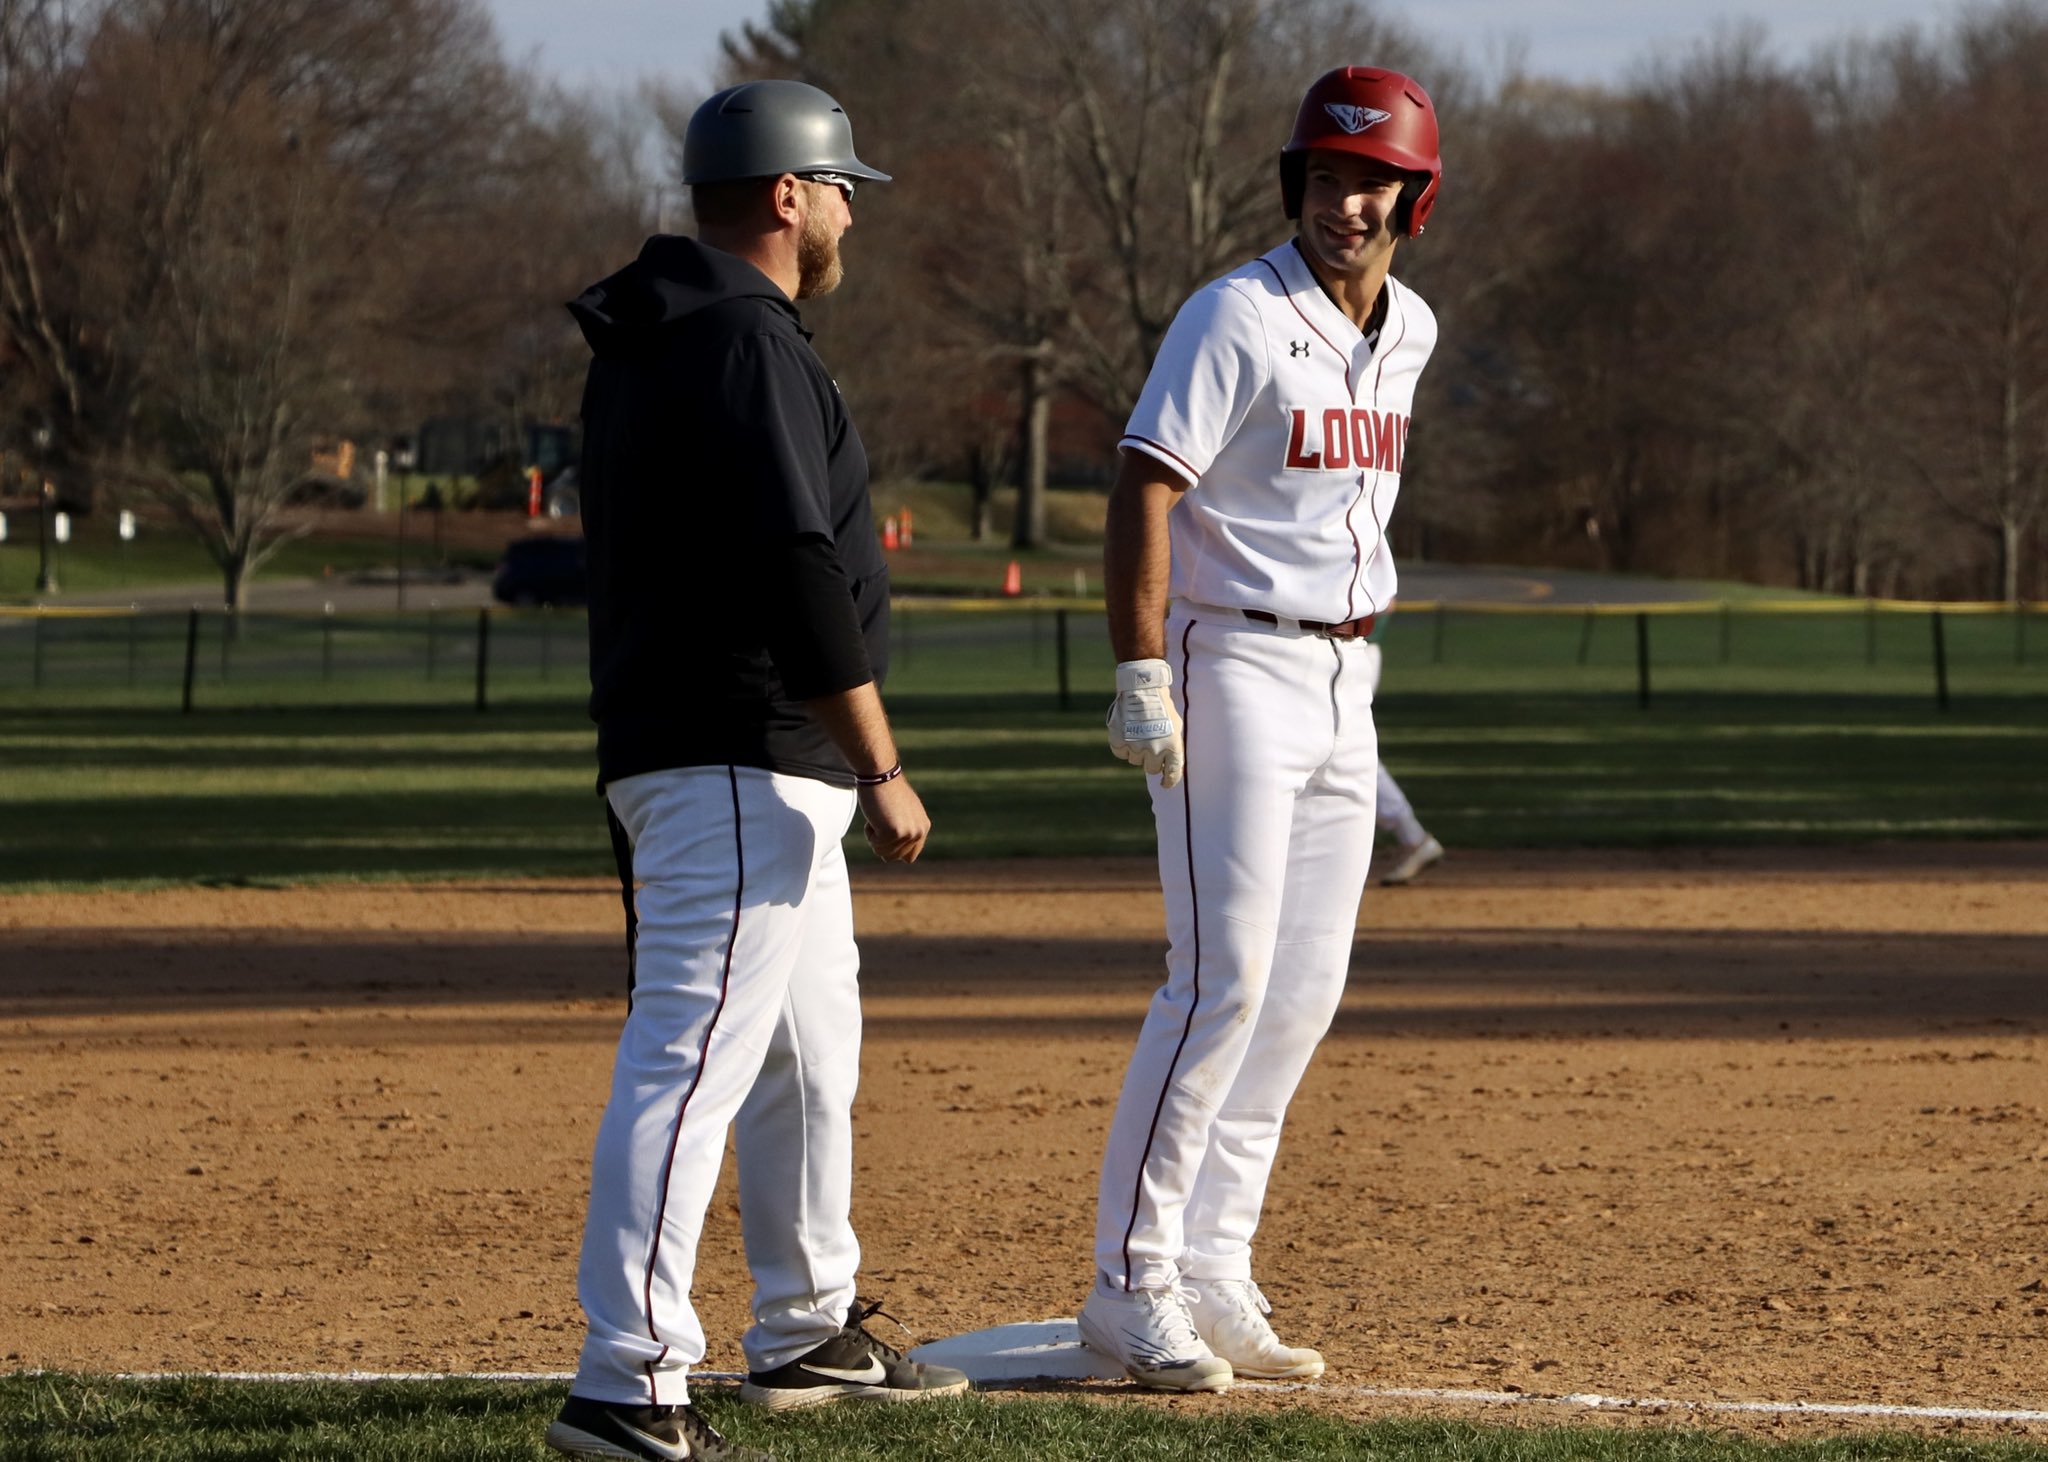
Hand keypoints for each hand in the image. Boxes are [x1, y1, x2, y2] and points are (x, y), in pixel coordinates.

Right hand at [857, 774, 929, 862]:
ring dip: (875, 837)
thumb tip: (902, 851)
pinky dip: (870, 833)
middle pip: (894, 857)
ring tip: (879, 816)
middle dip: (882, 843)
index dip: (894, 849)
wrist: (881, 774)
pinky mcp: (894, 832)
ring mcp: (907, 833)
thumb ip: (906, 828)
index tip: (885, 834)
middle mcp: (919, 832)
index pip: (909, 856)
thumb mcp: (903, 811)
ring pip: (884, 853)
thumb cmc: (886, 790)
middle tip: (881, 819)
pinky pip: (875, 845)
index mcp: (923, 827)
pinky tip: (875, 815)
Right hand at [1106, 658, 1183, 787]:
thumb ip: (1172, 746)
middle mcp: (1155, 750)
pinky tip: (1126, 731)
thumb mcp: (1175, 726)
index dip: (1168, 782)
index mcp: (1173, 747)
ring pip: (1134, 760)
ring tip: (1138, 731)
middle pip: (1150, 769)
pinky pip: (1120, 752)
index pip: (1172, 774)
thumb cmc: (1162, 706)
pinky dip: (1122, 745)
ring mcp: (1136, 746)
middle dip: (1150, 760)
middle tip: (1149, 745)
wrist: (1143, 689)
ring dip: (1136, 750)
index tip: (1164, 784)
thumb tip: (1165, 765)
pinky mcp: (1119, 741)